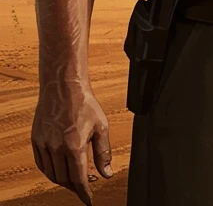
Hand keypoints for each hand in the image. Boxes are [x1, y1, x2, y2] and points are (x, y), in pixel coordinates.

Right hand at [31, 78, 111, 203]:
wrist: (63, 87)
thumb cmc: (84, 105)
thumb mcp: (101, 127)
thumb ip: (104, 153)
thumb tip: (107, 173)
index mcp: (74, 146)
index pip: (79, 178)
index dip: (84, 193)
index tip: (89, 201)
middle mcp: (56, 148)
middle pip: (64, 179)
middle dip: (75, 187)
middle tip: (85, 187)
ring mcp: (44, 145)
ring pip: (51, 174)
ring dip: (62, 181)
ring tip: (74, 179)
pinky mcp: (36, 140)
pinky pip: (41, 164)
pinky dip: (50, 171)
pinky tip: (59, 170)